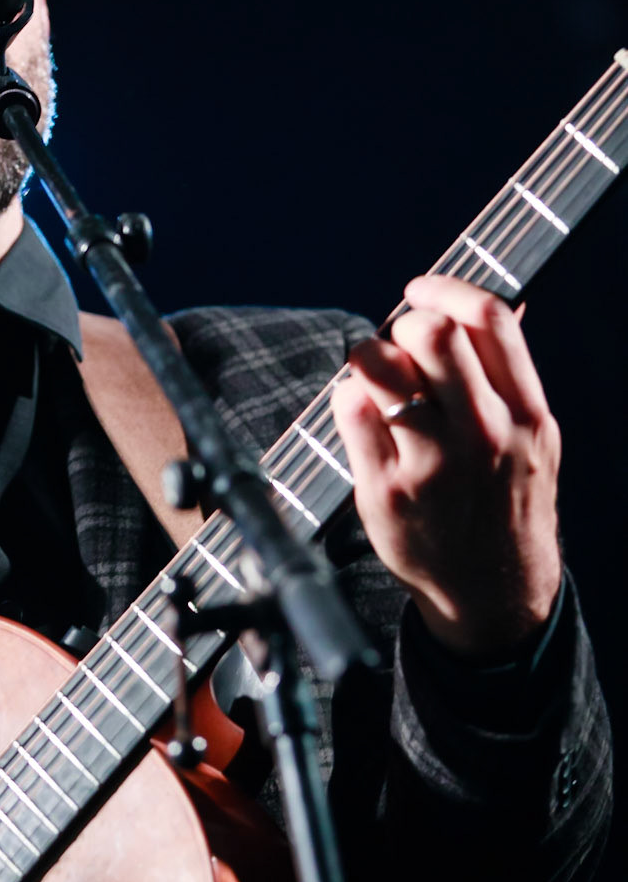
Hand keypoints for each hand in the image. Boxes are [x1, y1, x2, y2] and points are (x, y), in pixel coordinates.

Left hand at [330, 274, 561, 659]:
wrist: (493, 593)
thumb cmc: (504, 503)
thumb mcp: (533, 439)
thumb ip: (510, 376)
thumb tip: (486, 307)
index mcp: (527, 414)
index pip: (489, 318)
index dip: (444, 288)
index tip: (420, 290)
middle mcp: (484, 435)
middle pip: (431, 332)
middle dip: (404, 324)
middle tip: (399, 349)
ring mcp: (433, 464)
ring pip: (379, 365)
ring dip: (367, 359)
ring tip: (376, 383)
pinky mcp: (386, 490)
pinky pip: (349, 409)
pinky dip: (348, 399)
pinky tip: (363, 418)